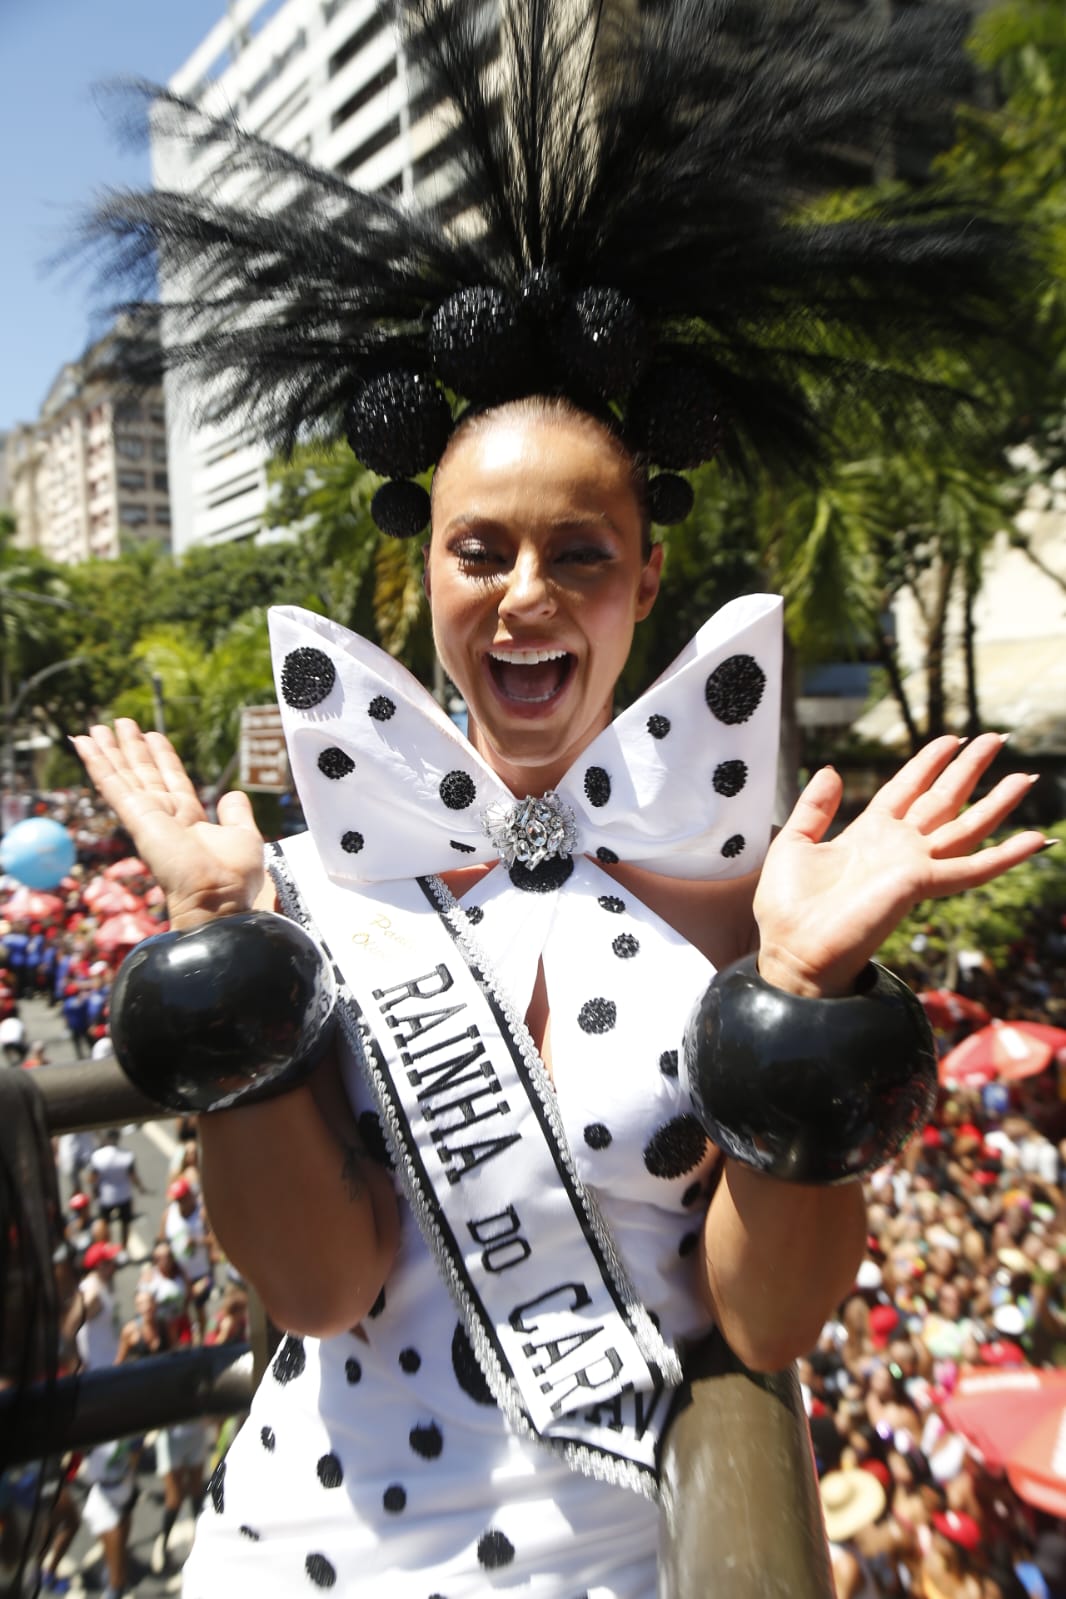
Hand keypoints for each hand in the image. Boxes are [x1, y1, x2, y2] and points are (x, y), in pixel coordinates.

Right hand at [71, 719, 265, 929]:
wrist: (218, 897)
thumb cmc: (233, 876)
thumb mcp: (243, 835)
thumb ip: (236, 814)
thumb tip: (233, 794)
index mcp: (189, 819)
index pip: (172, 780)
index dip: (162, 756)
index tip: (153, 736)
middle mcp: (165, 815)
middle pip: (143, 773)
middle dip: (131, 748)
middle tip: (120, 723)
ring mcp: (147, 816)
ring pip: (123, 775)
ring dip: (109, 750)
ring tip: (97, 727)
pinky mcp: (135, 817)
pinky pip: (111, 784)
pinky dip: (96, 762)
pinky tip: (82, 744)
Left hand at [753, 733, 1044, 996]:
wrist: (791, 948)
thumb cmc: (788, 907)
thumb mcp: (795, 843)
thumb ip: (815, 807)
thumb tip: (831, 769)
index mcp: (868, 834)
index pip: (907, 789)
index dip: (929, 763)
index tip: (951, 738)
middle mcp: (897, 847)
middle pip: (942, 799)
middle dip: (968, 768)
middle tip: (996, 738)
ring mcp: (913, 866)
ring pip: (966, 827)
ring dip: (996, 802)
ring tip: (1026, 775)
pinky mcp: (921, 884)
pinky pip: (973, 868)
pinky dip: (1006, 856)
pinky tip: (1035, 839)